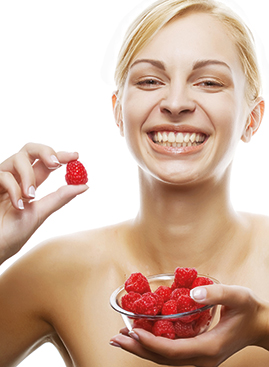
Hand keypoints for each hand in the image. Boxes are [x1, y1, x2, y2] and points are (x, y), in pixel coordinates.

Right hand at [0, 143, 87, 263]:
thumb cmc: (14, 233)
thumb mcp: (41, 212)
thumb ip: (60, 197)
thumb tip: (85, 186)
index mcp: (29, 183)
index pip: (46, 162)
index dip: (61, 156)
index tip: (76, 156)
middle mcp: (16, 177)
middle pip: (30, 149)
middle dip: (45, 152)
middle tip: (56, 164)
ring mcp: (2, 178)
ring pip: (19, 158)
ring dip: (29, 176)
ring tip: (30, 197)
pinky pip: (4, 175)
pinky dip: (14, 189)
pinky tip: (18, 206)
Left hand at [110, 284, 268, 365]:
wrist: (259, 325)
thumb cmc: (248, 309)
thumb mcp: (237, 296)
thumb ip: (216, 293)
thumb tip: (191, 294)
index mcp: (209, 348)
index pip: (173, 350)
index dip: (150, 342)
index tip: (132, 329)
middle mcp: (202, 359)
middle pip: (163, 359)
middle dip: (138, 348)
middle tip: (115, 337)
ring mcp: (199, 359)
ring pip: (165, 359)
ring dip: (142, 348)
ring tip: (120, 338)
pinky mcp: (197, 353)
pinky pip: (170, 353)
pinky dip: (153, 346)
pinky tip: (141, 337)